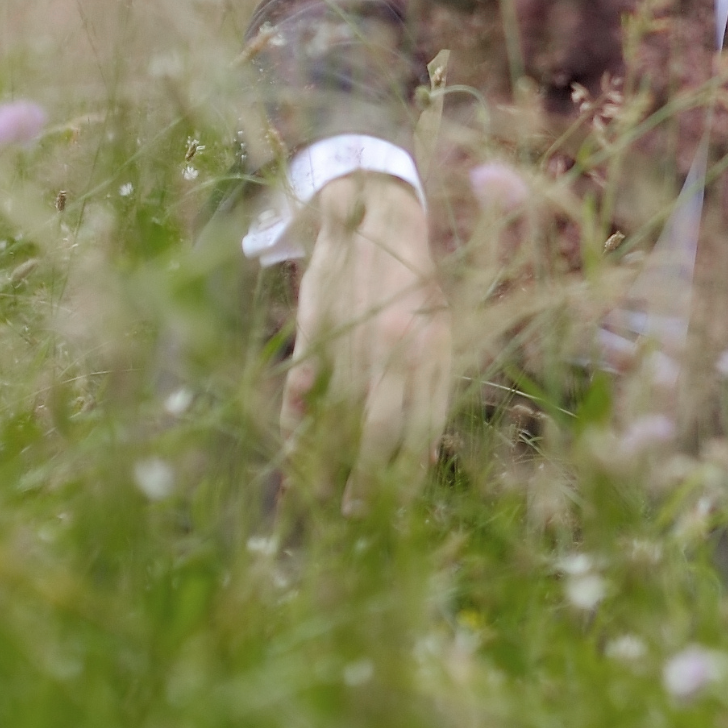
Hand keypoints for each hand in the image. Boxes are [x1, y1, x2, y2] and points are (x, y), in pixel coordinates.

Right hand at [285, 172, 450, 507]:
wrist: (380, 214)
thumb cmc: (410, 282)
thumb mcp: (436, 331)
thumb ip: (431, 389)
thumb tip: (431, 454)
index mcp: (433, 352)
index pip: (424, 429)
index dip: (408, 473)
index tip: (395, 507)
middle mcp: (398, 351)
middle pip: (383, 433)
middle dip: (368, 482)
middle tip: (352, 514)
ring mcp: (356, 340)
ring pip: (339, 417)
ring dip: (326, 463)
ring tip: (315, 498)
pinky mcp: (319, 328)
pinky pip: (304, 389)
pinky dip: (296, 425)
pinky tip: (291, 453)